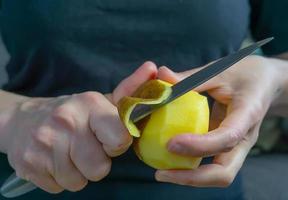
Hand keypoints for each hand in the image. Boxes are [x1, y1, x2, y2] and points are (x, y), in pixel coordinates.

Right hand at [0, 62, 157, 192]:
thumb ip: (130, 90)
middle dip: (97, 162)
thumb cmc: (73, 113)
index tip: (108, 139)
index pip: (120, 138)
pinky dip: (60, 178)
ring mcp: (44, 142)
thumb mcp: (101, 101)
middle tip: (86, 147)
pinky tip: (55, 160)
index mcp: (89, 103)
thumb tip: (153, 68)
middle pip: (99, 168)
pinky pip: (59, 187)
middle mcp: (66, 120)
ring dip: (78, 172)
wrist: (23, 120)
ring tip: (69, 154)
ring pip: (79, 181)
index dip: (117, 144)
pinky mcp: (29, 163)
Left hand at [154, 55, 282, 186]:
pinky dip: (191, 168)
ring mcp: (237, 146)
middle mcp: (244, 137)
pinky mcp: (228, 147)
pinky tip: (170, 160)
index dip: (199, 145)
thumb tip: (161, 74)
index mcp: (248, 114)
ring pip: (218, 174)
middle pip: (225, 172)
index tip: (171, 143)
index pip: (228, 137)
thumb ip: (191, 77)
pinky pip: (211, 164)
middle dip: (192, 178)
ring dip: (189, 177)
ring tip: (162, 172)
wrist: (267, 83)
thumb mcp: (220, 70)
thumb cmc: (245, 74)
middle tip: (161, 173)